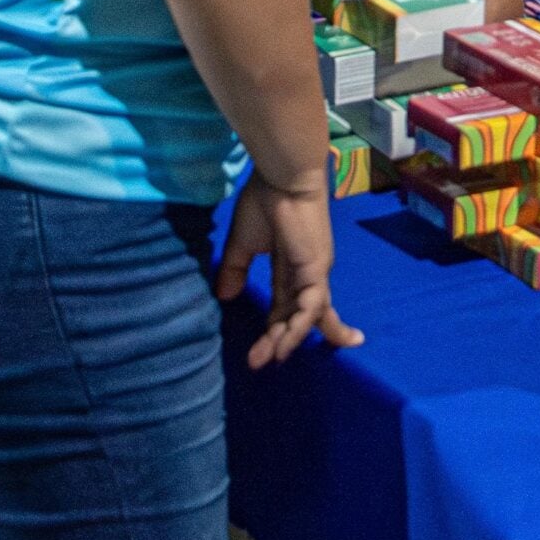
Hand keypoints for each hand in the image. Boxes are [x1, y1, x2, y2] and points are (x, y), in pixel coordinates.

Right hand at [215, 172, 363, 367]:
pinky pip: (309, 307)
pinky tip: (283, 346)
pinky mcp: (316, 269)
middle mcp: (307, 274)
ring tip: (271, 359)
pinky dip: (298, 328)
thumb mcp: (243, 243)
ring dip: (289, 340)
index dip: (275, 330)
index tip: (258, 353)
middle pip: (300, 318)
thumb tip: (224, 296)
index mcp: (291, 268)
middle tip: (263, 363)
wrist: (282, 177)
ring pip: (308, 317)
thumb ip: (235, 269)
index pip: (287, 308)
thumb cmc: (265, 202)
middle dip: (283, 341)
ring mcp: (314, 273)